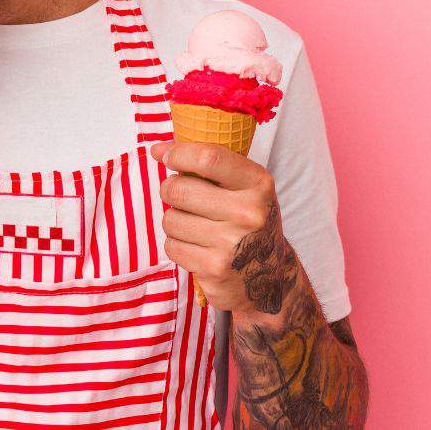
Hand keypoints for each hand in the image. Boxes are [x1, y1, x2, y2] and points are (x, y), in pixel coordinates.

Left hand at [149, 139, 298, 315]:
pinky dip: (177, 246)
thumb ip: (211, 167)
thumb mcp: (246, 189)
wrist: (271, 278)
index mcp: (258, 185)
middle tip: (178, 195)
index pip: (208, 158)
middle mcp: (248, 213)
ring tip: (195, 226)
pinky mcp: (214, 269)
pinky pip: (172, 247)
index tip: (162, 153)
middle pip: (179, 189)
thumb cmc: (249, 223)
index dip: (178, 153)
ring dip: (174, 221)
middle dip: (170, 189)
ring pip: (170, 219)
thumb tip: (159, 150)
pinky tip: (197, 247)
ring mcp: (231, 243)